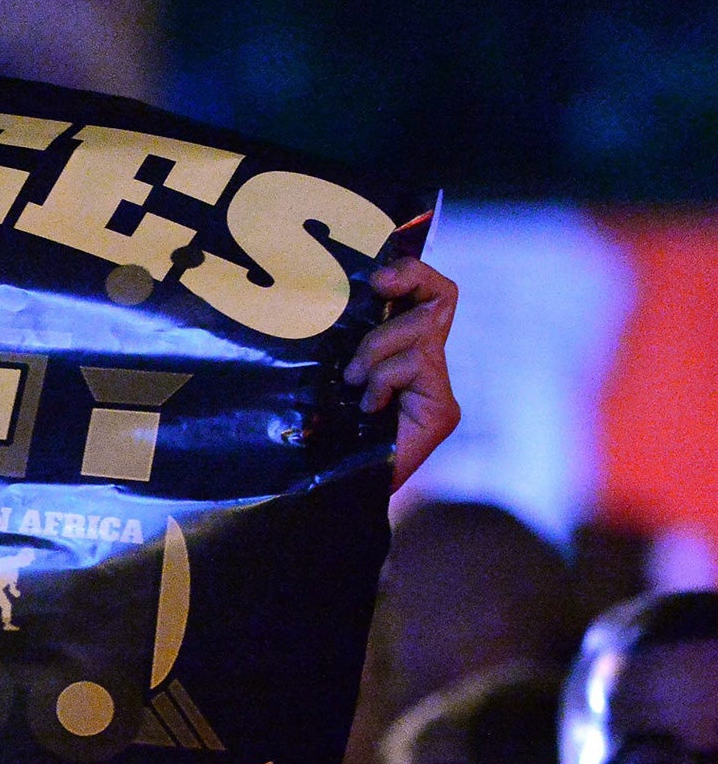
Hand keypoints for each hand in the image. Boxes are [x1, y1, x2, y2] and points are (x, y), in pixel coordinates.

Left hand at [346, 257, 458, 491]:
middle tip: (378, 287)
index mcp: (401, 351)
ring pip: (422, 330)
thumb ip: (343, 338)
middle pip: (441, 297)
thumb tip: (328, 293)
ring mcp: (439, 388)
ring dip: (377, 347)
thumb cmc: (319, 434)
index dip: (412, 272)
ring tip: (354, 381)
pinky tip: (368, 406)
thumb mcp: (327, 371)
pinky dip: (383, 378)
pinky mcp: (443, 409)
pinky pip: (415, 365)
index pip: (428, 295)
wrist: (331, 491)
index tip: (378, 277)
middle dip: (411, 281)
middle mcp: (427, 365)